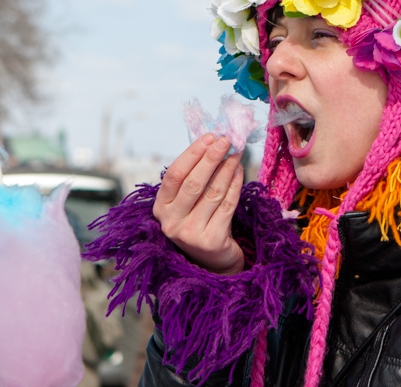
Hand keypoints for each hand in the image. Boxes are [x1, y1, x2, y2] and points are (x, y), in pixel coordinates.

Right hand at [153, 134, 244, 274]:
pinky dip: (235, 186)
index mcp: (161, 208)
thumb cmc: (201, 221)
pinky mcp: (211, 241)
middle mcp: (171, 222)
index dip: (192, 154)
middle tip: (226, 140)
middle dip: (211, 158)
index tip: (209, 137)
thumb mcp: (189, 202)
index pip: (174, 175)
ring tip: (236, 152)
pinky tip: (239, 172)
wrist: (213, 261)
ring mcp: (190, 233)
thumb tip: (211, 142)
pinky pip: (227, 206)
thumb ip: (194, 176)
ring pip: (213, 193)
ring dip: (227, 169)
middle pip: (193, 183)